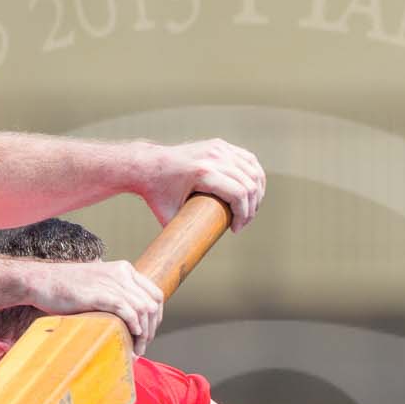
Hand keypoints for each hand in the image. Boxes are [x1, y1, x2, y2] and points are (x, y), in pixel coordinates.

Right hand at [25, 259, 164, 348]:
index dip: (156, 318)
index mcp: (124, 270)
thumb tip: (129, 319)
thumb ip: (115, 295)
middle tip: (142, 347)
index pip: (155, 294)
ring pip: (143, 309)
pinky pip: (128, 310)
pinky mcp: (100, 294)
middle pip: (152, 304)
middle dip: (151, 330)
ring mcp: (111, 282)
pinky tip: (131, 337)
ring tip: (136, 349)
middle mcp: (122, 273)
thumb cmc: (66, 288)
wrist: (41, 281)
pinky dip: (134, 326)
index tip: (147, 334)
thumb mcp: (98, 285)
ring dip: (143, 333)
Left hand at [135, 139, 265, 230]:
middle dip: (251, 208)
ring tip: (249, 210)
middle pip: (249, 183)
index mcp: (203, 172)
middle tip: (242, 224)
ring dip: (257, 193)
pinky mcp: (220, 145)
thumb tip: (192, 258)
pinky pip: (248, 160)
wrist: (147, 164)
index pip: (239, 193)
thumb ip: (182, 235)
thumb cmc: (156, 193)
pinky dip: (254, 176)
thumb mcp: (168, 216)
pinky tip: (253, 191)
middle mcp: (214, 156)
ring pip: (253, 170)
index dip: (244, 215)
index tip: (236, 229)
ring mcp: (218, 148)